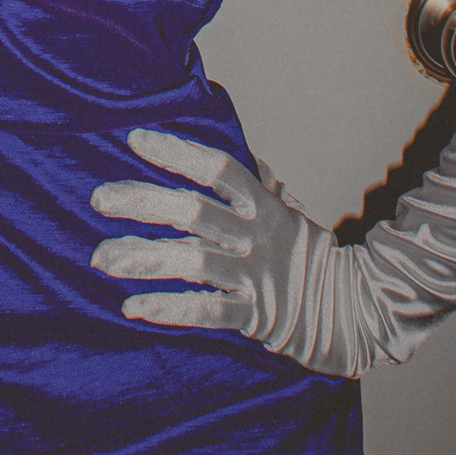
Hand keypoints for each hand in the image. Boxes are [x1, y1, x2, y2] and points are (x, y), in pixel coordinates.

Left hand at [89, 128, 355, 374]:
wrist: (357, 311)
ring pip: (193, 261)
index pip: (218, 168)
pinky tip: (134, 307)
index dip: (178, 151)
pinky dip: (169, 309)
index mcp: (263, 205)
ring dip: (144, 257)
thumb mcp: (291, 209)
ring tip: (102, 258)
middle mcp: (256, 235)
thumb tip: (239, 146)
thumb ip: (260, 181)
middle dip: (143, 203)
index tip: (135, 139)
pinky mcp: (254, 315)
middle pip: (194, 211)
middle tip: (98, 199)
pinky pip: (207, 311)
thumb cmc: (311, 254)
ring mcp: (254, 275)